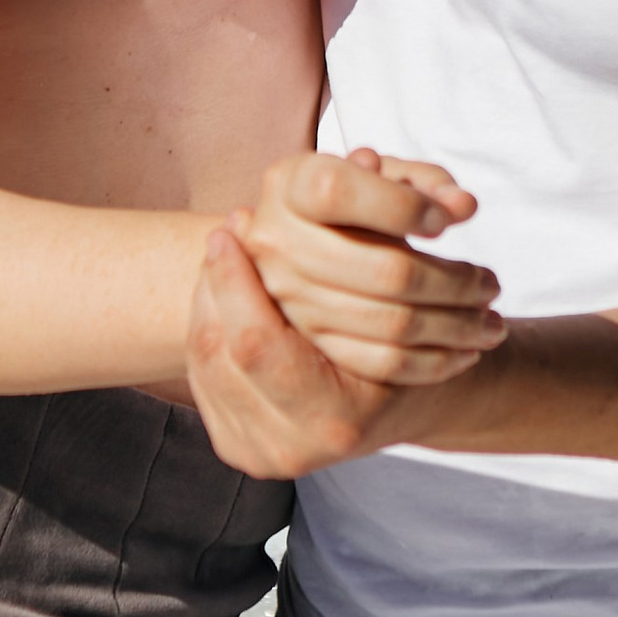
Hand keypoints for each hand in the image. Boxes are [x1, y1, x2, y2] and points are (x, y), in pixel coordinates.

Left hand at [187, 223, 462, 480]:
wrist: (404, 401)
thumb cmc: (415, 332)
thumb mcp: (408, 280)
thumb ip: (394, 220)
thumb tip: (367, 162)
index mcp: (338, 420)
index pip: (255, 342)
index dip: (236, 280)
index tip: (234, 225)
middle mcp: (293, 450)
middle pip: (220, 352)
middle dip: (215, 285)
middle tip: (222, 233)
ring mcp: (262, 454)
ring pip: (204, 361)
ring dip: (207, 301)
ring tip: (219, 254)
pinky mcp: (239, 448)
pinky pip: (202, 377)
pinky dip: (207, 326)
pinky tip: (217, 289)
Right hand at [230, 146, 503, 384]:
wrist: (310, 243)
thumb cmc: (359, 197)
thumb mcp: (386, 174)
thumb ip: (425, 181)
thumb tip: (462, 207)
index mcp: (291, 185)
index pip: (339, 192)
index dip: (403, 206)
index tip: (448, 222)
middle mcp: (276, 244)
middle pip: (384, 271)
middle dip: (455, 283)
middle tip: (494, 285)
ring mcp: (290, 300)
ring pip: (391, 323)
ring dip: (457, 326)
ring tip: (493, 322)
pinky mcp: (312, 343)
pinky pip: (380, 364)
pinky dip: (434, 362)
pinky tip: (468, 352)